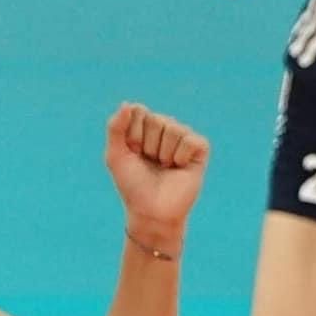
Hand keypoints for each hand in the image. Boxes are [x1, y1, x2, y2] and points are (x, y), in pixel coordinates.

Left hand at [103, 103, 208, 249]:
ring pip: (173, 128)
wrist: (151, 212)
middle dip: (148, 145)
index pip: (138, 110)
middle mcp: (165, 127)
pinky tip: (179, 167)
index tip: (132, 152)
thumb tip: (127, 103)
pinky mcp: (199, 149)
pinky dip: (180, 157)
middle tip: (150, 162)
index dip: (132, 134)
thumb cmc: (133, 184)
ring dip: (163, 153)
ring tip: (164, 166)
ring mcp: (183, 137)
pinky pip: (190, 140)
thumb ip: (115, 128)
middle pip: (156, 119)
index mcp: (145, 126)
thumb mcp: (116, 156)